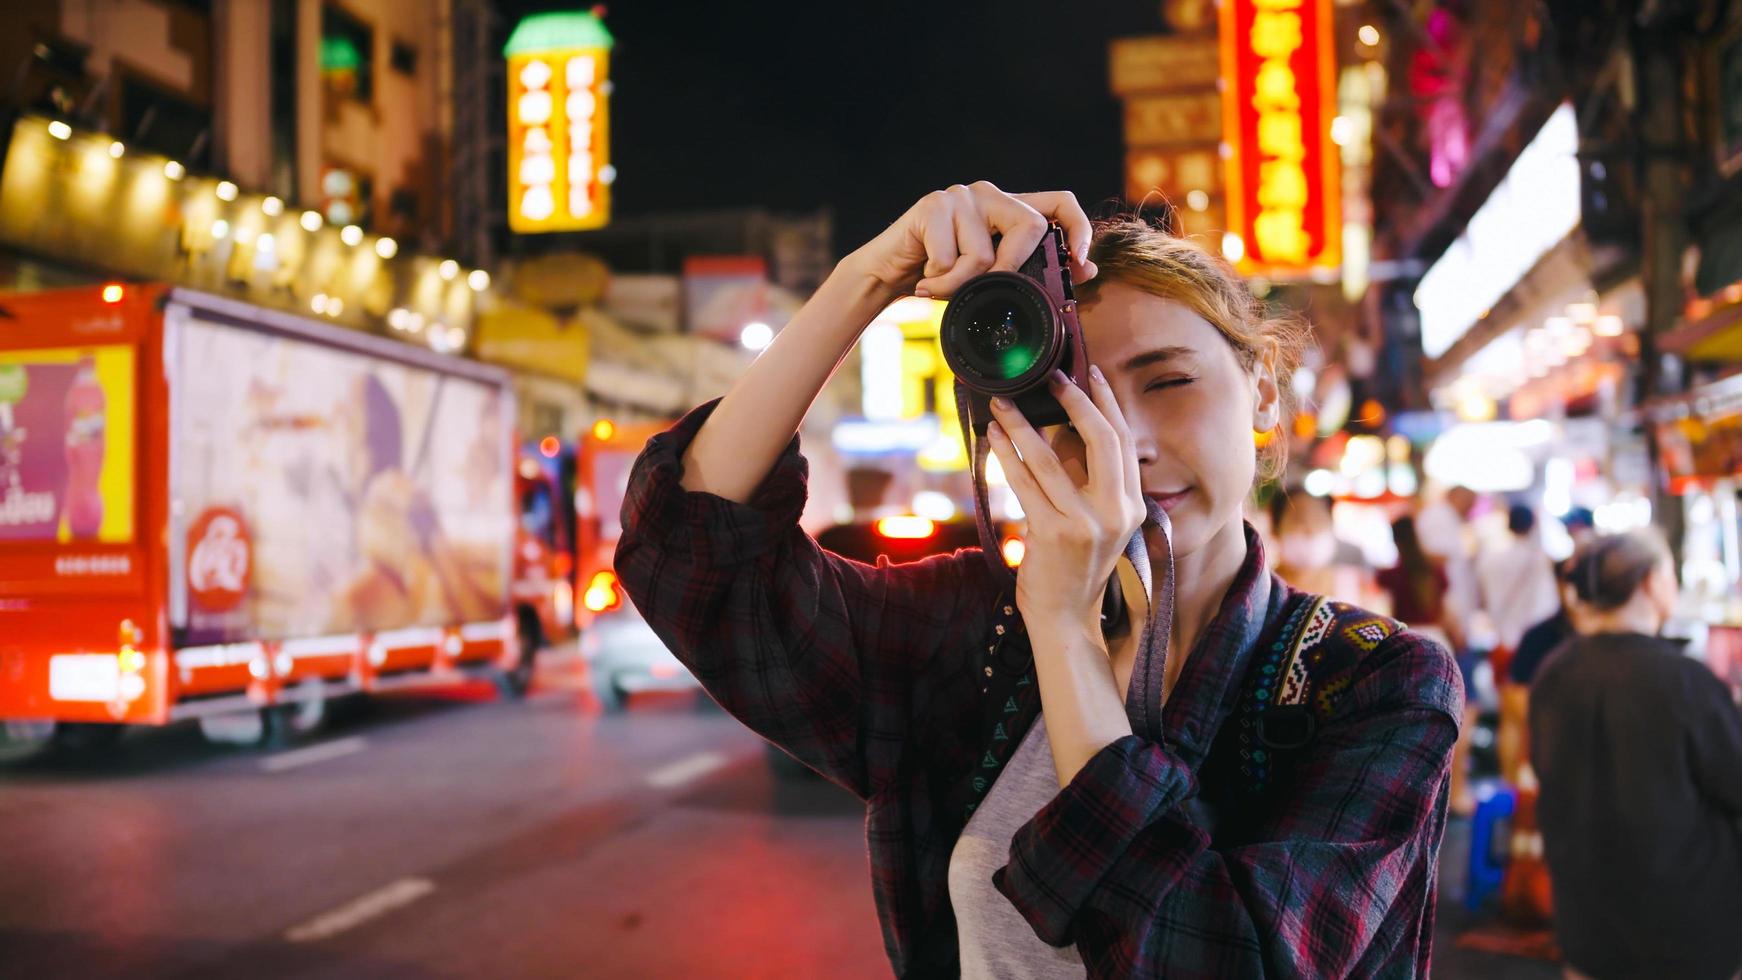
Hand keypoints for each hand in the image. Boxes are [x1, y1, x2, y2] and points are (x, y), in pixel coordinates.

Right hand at [840, 181, 1097, 301]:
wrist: (887, 275)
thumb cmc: (943, 278)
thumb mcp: (991, 279)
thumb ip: (1030, 271)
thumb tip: (1086, 271)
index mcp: (1010, 208)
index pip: (1060, 202)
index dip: (1078, 229)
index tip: (1080, 261)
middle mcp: (989, 194)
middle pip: (1029, 227)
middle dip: (1011, 270)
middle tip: (986, 291)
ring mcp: (960, 196)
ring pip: (984, 254)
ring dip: (961, 286)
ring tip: (941, 289)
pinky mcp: (932, 206)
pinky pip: (950, 259)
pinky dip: (938, 285)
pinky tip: (924, 283)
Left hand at [986, 366, 1145, 630]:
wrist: (1064, 616)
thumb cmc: (1072, 564)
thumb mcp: (1093, 519)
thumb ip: (1085, 478)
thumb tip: (1059, 426)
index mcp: (1133, 505)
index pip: (1124, 441)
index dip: (1107, 403)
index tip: (1090, 373)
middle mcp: (1117, 512)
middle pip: (1103, 439)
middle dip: (1076, 401)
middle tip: (1051, 377)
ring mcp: (1087, 524)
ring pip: (1051, 459)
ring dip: (1022, 426)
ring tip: (1003, 403)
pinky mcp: (1053, 534)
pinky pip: (1024, 482)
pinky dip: (1006, 455)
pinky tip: (993, 436)